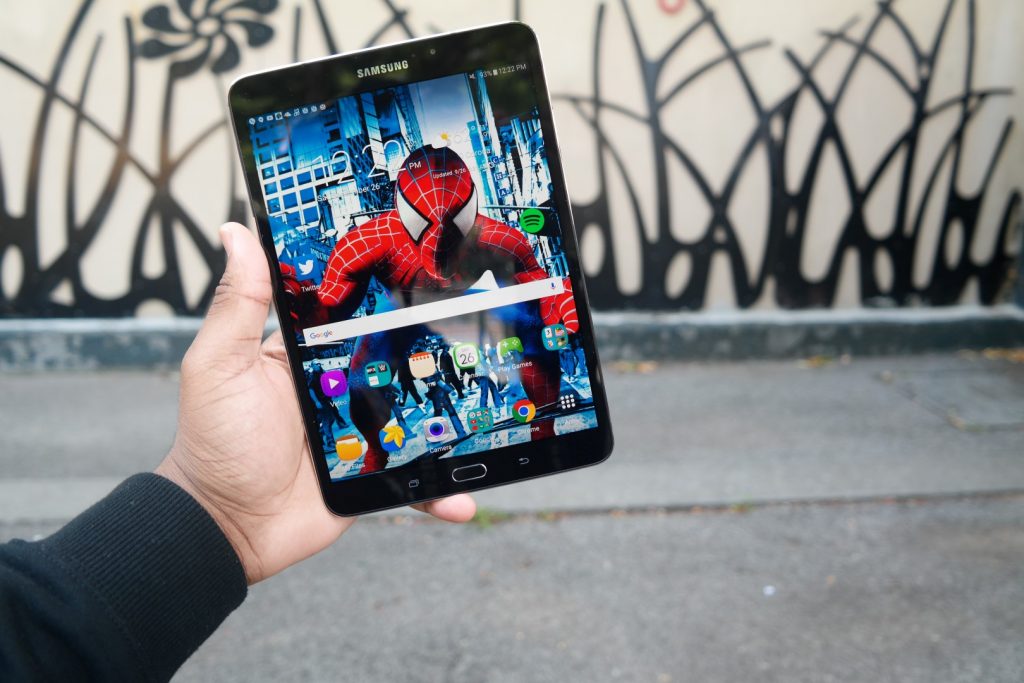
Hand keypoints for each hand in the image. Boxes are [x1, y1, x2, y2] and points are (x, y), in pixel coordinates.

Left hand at [156, 223, 475, 583]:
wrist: (225, 526)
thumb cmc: (214, 442)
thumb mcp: (220, 364)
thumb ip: (237, 304)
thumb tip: (236, 232)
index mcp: (309, 355)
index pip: (353, 312)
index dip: (385, 288)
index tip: (426, 261)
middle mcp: (341, 388)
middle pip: (399, 360)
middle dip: (439, 348)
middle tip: (484, 328)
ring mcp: (363, 431)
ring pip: (420, 417)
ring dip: (453, 418)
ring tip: (493, 408)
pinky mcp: (374, 474)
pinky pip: (417, 481)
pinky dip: (442, 490)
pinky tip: (465, 497)